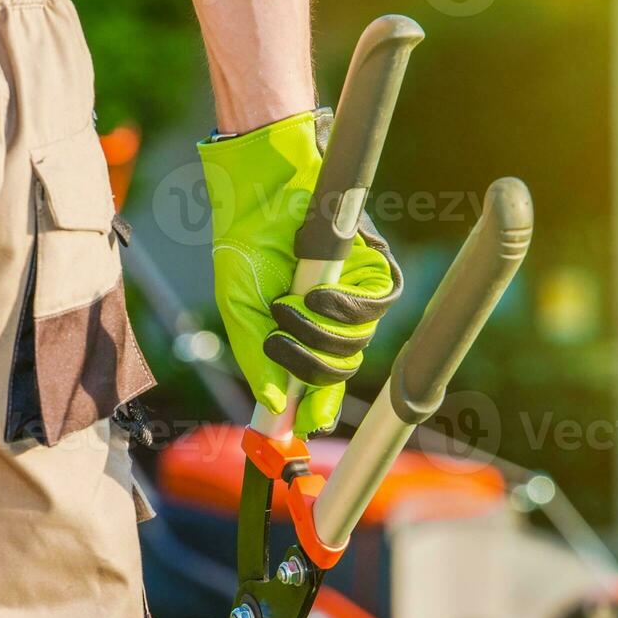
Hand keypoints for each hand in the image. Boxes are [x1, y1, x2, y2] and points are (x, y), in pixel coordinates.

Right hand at [199, 111, 402, 436]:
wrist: (259, 192)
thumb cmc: (246, 245)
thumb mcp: (241, 311)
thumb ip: (256, 357)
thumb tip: (273, 404)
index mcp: (304, 331)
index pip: (322, 379)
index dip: (320, 407)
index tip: (308, 424)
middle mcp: (334, 318)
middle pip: (343, 367)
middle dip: (311, 367)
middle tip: (279, 344)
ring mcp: (355, 293)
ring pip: (359, 342)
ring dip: (320, 334)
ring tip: (287, 308)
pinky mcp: (373, 265)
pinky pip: (376, 305)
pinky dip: (345, 309)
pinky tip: (316, 297)